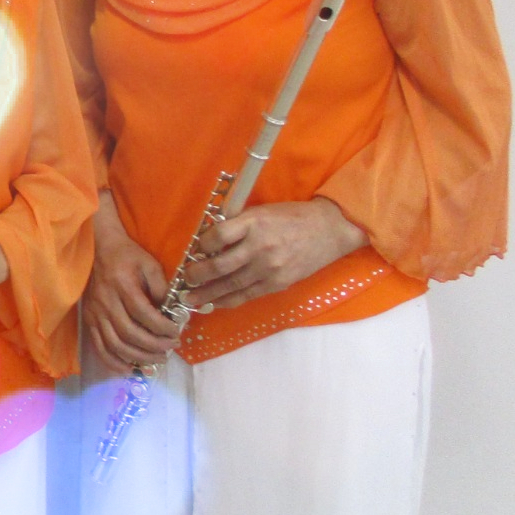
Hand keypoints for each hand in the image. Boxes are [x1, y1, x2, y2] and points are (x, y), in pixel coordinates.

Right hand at [82, 195, 177, 371]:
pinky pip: (100, 347)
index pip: (144, 314)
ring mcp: (96, 314)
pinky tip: (130, 369)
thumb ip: (161, 286)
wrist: (99, 249)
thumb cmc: (127, 256)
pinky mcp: (90, 321)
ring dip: (139, 357)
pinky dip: (114, 362)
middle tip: (171, 348)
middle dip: (154, 346)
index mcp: (122, 285)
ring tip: (157, 360)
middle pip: (130, 333)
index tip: (177, 333)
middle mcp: (106, 302)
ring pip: (116, 344)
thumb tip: (172, 312)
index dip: (162, 328)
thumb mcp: (150, 264)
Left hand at [181, 198, 365, 310]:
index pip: (217, 236)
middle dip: (197, 276)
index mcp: (254, 223)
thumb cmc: (291, 217)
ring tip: (190, 299)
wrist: (329, 230)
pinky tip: (214, 303)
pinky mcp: (277, 283)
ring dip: (207, 294)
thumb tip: (208, 241)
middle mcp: (260, 246)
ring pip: (231, 285)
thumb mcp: (261, 212)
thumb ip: (237, 226)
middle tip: (184, 281)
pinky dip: (228, 300)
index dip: (201, 244)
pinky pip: (247, 295)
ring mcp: (269, 268)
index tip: (194, 250)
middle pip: (220, 266)